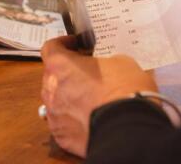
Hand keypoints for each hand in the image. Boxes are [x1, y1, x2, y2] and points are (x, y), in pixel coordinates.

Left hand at [41, 36, 157, 156]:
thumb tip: (105, 68)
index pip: (51, 48)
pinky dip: (73, 120)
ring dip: (69, 97)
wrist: (129, 128)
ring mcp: (54, 115)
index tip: (73, 45)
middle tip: (87, 74)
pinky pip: (63, 123)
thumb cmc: (124, 91)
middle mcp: (51, 89)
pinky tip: (90, 119)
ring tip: (90, 100)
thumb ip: (103, 62)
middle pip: (52, 76)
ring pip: (56, 101)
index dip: (62, 44)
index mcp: (61, 65)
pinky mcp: (61, 136)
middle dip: (67, 74)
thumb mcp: (120, 62)